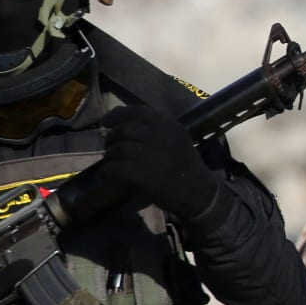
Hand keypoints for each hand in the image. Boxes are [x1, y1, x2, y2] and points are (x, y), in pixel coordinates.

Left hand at [99, 106, 217, 222]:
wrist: (199, 193)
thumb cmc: (184, 165)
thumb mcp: (176, 138)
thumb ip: (153, 127)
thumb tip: (119, 117)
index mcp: (170, 125)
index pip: (137, 111)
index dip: (117, 115)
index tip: (106, 122)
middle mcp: (162, 137)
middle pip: (124, 130)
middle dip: (112, 138)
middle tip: (110, 148)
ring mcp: (153, 156)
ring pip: (118, 149)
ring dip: (110, 156)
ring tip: (111, 163)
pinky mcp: (145, 176)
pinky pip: (117, 168)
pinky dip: (108, 171)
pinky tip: (108, 174)